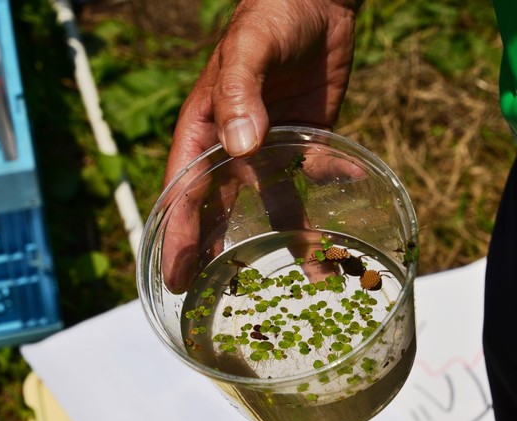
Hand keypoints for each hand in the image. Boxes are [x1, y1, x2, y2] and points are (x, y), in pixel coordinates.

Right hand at [161, 0, 360, 292]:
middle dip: (218, 250)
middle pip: (220, 208)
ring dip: (284, 236)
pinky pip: (310, 179)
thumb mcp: (249, 50)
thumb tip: (240, 149)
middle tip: (219, 295)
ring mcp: (271, 147)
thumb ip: (241, 94)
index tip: (175, 276)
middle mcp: (234, 146)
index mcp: (206, 129)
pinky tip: (341, 218)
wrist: (316, 1)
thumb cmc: (269, 18)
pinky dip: (324, 197)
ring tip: (303, 271)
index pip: (184, 191)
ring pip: (270, 202)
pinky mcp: (306, 142)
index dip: (179, 235)